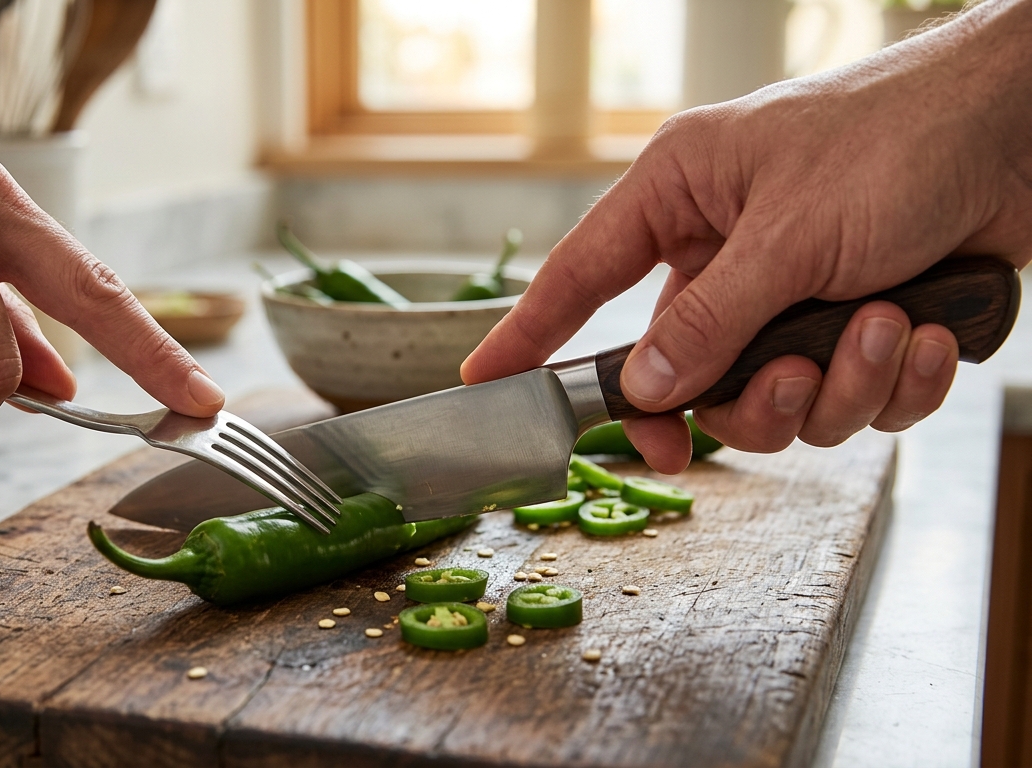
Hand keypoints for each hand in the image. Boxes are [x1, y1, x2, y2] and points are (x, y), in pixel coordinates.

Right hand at [463, 0, 1031, 472]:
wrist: (1028, 129)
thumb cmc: (900, 137)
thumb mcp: (792, 232)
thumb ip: (709, 320)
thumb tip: (645, 388)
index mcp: (682, 197)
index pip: (581, 277)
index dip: (530, 334)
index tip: (484, 384)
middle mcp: (727, 250)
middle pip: (688, 375)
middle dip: (748, 397)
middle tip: (784, 385)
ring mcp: (790, 293)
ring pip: (773, 400)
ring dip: (837, 383)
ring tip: (884, 327)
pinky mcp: (853, 323)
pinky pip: (848, 399)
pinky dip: (893, 382)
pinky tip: (928, 333)